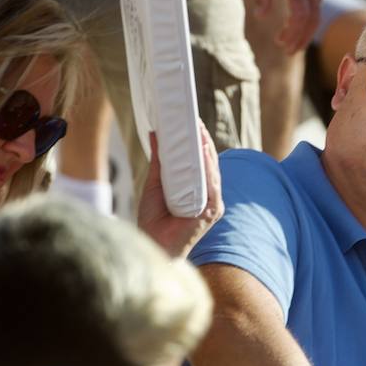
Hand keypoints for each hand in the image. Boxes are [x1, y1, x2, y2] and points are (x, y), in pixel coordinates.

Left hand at [136, 122, 223, 258]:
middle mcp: (208, 195)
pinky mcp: (211, 211)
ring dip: (207, 149)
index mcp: (197, 189)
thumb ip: (159, 161)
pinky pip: (212, 185)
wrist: (152, 244)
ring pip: (212, 171)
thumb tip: (156, 134)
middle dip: (203, 140)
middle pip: (209, 163)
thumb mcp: (155, 183)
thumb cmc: (153, 220)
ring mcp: (212, 203)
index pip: (201, 161)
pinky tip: (203, 151)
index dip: (198, 141)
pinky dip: (208, 167)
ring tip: (199, 130)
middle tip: (195, 120)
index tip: (191, 122)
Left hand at [252, 0, 325, 52]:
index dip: (292, 33)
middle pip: (312, 21)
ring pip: (317, 14)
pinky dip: (309, 19)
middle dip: (301, 39)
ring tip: (292, 43)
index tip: (280, 42)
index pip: (300, 16)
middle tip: (288, 51)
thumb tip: (260, 16)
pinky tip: (298, 24)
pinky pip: (317, 4)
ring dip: (306, 32)